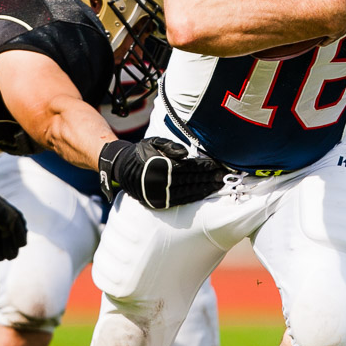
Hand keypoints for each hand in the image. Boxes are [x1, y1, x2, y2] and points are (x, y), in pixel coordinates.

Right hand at [98, 136, 229, 209]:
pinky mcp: (160, 202)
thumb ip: (170, 146)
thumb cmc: (142, 152)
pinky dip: (194, 196)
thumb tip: (186, 153)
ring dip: (205, 188)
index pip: (189, 166)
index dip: (204, 166)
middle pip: (191, 179)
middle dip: (209, 178)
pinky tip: (204, 193)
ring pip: (188, 191)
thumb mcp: (153, 142)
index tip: (217, 165)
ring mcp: (161, 194)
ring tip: (218, 185)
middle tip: (223, 176)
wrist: (122, 168)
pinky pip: (181, 200)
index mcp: (161, 165)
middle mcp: (161, 182)